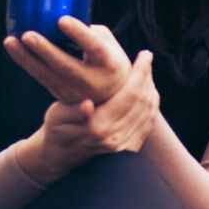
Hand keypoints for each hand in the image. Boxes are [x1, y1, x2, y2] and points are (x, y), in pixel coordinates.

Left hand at [3, 16, 131, 104]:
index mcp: (109, 64)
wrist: (113, 96)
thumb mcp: (108, 43)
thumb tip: (60, 16)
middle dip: (44, 50)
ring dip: (26, 58)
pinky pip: (40, 78)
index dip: (79, 33)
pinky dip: (25, 62)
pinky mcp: (61, 95)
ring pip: (47, 75)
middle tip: (27, 34)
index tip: (62, 19)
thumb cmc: (108, 59)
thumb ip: (88, 30)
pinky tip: (13, 48)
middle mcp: (93, 81)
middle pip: (65, 66)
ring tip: (10, 41)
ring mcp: (75, 92)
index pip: (94, 48)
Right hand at [19, 50, 158, 183]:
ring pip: (148, 112)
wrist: (61, 154)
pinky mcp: (129, 149)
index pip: (130, 95)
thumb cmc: (57, 128)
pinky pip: (148, 123)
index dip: (140, 73)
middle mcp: (115, 138)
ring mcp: (123, 145)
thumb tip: (87, 105)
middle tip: (147, 57)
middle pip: (142, 102)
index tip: (145, 54)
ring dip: (150, 89)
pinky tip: (147, 91)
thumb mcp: (57, 115)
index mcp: (98, 127)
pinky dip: (151, 105)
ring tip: (146, 71)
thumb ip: (73, 111)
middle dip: (147, 77)